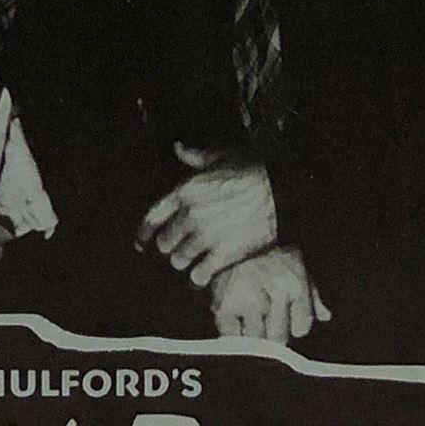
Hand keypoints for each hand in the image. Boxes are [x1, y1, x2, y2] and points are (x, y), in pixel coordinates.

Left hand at [136, 144, 276, 288]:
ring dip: (185, 261)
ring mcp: (207, 236)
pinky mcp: (224, 254)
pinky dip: (199, 277)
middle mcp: (191, 214)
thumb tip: (178, 148)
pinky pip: (200, 275)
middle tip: (180, 248)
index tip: (141, 244)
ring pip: (180, 259)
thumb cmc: (254, 170)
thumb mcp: (222, 156)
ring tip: (193, 261)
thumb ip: (196, 155)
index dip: (144, 233)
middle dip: (172, 246)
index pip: (153, 217)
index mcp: (186, 190)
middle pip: (166, 241)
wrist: (283, 191)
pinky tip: (204, 275)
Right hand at [208, 247, 331, 343]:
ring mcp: (248, 299)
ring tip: (250, 318)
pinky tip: (235, 322)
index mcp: (294, 282)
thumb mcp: (297, 267)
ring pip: (256, 340)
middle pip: (279, 338)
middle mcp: (273, 291)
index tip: (287, 313)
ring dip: (254, 336)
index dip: (294, 325)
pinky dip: (233, 335)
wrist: (235, 235)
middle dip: (274, 333)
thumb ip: (313, 296)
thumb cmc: (270, 255)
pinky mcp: (223, 306)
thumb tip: (325, 316)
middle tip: (265, 317)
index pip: (301, 327)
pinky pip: (232, 337)